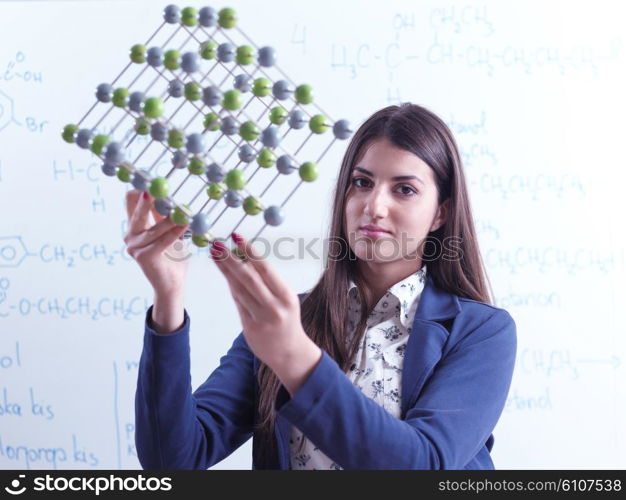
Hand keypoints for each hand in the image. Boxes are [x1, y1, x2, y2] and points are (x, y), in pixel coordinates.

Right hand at [124, 190, 189, 295]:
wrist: (172, 283)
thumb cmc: (172, 255)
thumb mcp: (168, 230)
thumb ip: (164, 215)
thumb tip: (168, 193)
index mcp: (134, 225)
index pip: (131, 200)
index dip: (141, 188)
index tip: (154, 179)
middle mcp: (130, 234)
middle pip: (136, 209)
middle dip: (148, 198)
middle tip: (158, 186)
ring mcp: (134, 246)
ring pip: (154, 227)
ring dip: (171, 219)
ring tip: (184, 211)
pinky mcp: (143, 257)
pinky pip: (162, 240)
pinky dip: (175, 232)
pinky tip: (185, 224)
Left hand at [210, 233, 320, 388]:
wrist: (290, 353)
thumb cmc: (287, 320)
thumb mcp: (285, 299)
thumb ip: (268, 282)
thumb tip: (247, 258)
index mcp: (286, 296)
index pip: (266, 270)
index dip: (250, 252)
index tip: (237, 237)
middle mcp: (274, 307)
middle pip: (248, 278)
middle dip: (231, 259)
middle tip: (218, 243)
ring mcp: (261, 319)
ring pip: (239, 290)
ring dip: (226, 270)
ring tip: (216, 253)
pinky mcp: (249, 328)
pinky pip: (238, 302)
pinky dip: (231, 286)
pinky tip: (224, 273)